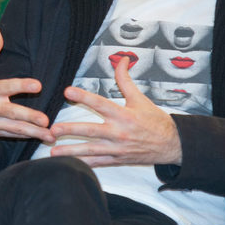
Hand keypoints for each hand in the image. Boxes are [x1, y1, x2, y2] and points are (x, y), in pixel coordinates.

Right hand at [0, 26, 52, 147]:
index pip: (7, 87)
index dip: (22, 86)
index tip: (38, 85)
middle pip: (12, 113)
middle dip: (29, 117)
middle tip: (46, 119)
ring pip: (15, 128)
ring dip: (33, 132)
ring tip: (50, 135)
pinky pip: (13, 135)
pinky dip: (27, 137)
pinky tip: (42, 137)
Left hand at [50, 57, 181, 166]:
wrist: (171, 144)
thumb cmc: (154, 120)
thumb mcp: (140, 98)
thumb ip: (125, 79)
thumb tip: (122, 59)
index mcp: (123, 115)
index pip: (100, 103)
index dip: (84, 97)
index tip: (68, 92)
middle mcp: (119, 132)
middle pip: (91, 131)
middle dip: (71, 130)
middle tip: (53, 129)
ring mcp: (117, 148)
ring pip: (90, 150)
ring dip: (71, 151)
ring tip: (53, 152)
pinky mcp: (117, 160)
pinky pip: (97, 163)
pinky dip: (83, 164)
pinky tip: (69, 165)